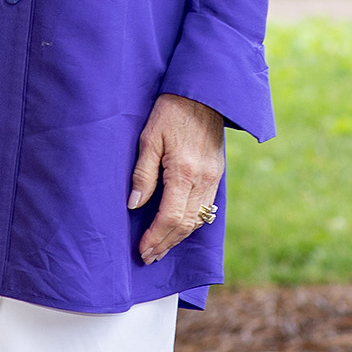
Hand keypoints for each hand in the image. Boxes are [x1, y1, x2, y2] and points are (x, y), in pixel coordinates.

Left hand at [127, 92, 226, 264]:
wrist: (204, 95)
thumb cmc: (171, 111)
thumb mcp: (150, 137)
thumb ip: (143, 173)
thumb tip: (134, 205)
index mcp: (183, 171)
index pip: (170, 216)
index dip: (155, 237)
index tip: (142, 250)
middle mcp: (202, 179)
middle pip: (185, 224)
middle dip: (166, 243)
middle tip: (148, 256)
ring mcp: (213, 178)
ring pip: (198, 220)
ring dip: (178, 237)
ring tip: (160, 248)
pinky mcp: (217, 175)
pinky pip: (206, 208)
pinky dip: (191, 224)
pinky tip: (178, 228)